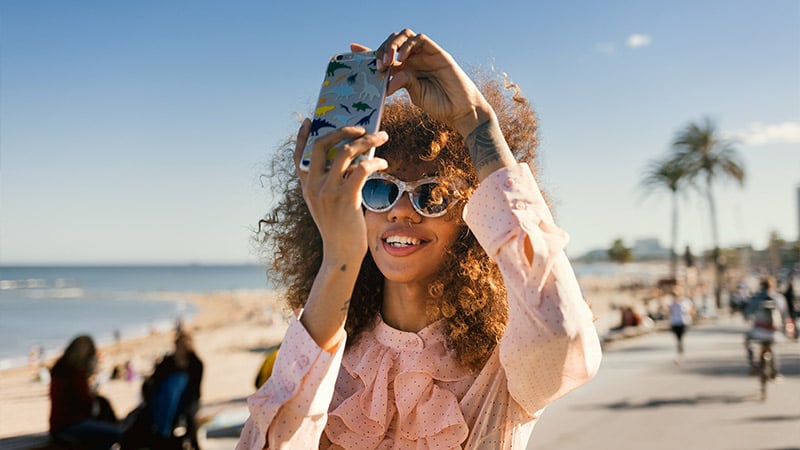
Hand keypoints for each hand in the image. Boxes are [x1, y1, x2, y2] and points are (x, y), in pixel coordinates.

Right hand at [293, 119, 387, 260]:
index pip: (298, 156)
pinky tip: (384, 164)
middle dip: (342, 130)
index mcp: (306, 186)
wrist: (341, 253)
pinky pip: (362, 169)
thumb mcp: (327, 203)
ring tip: (381, 137)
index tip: (309, 120)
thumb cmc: (339, 228)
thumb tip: (353, 159)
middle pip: (322, 145)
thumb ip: (332, 182)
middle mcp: (313, 186)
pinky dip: (376, 161)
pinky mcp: (346, 198)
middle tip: (360, 127)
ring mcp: (328, 191)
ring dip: (367, 140)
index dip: (302, 136)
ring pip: (346, 152)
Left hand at [352, 29, 491, 136]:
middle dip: (380, 49)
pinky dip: (407, 46)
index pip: (384, 55)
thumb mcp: (416, 94)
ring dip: (392, 46)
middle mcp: (413, 59)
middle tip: (377, 66)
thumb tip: (387, 80)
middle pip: (391, 42)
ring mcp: (425, 54)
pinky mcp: (437, 52)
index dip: (368, 51)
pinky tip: (401, 59)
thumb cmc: (439, 105)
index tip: (351, 48)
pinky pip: (419, 39)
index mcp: (405, 69)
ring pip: (403, 36)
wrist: (461, 110)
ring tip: (388, 63)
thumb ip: (402, 82)